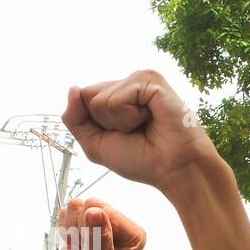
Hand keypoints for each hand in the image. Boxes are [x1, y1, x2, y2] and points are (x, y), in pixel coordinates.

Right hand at [55, 197, 146, 249]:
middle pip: (92, 204)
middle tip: (84, 248)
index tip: (92, 249)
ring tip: (80, 247)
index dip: (92, 227)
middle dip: (81, 227)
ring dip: (72, 229)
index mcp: (133, 234)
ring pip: (77, 206)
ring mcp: (102, 223)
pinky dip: (65, 230)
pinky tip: (74, 244)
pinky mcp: (85, 224)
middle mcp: (120, 226)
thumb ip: (98, 236)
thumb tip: (96, 211)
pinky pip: (66, 213)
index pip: (106, 210)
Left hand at [62, 70, 220, 196]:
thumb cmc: (144, 160)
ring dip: (118, 122)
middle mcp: (128, 85)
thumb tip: (73, 88)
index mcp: (117, 97)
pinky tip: (150, 118)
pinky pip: (116, 98)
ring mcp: (139, 79)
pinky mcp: (150, 80)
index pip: (82, 99)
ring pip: (99, 98)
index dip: (95, 124)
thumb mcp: (96, 145)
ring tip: (145, 126)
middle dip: (104, 123)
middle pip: (87, 95)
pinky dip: (128, 116)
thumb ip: (75, 119)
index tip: (123, 136)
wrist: (176, 170)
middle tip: (135, 132)